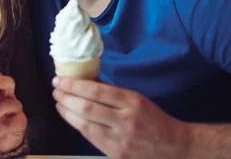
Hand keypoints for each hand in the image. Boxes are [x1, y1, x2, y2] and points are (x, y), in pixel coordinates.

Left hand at [52, 77, 190, 158]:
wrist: (174, 146)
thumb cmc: (152, 118)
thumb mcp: (136, 98)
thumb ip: (111, 91)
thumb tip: (84, 79)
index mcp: (132, 102)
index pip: (96, 91)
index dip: (73, 85)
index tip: (59, 80)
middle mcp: (126, 121)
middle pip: (87, 108)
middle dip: (66, 97)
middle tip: (55, 90)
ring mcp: (121, 140)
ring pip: (85, 125)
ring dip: (66, 112)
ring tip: (58, 102)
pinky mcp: (116, 154)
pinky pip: (90, 137)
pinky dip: (76, 125)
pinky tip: (69, 116)